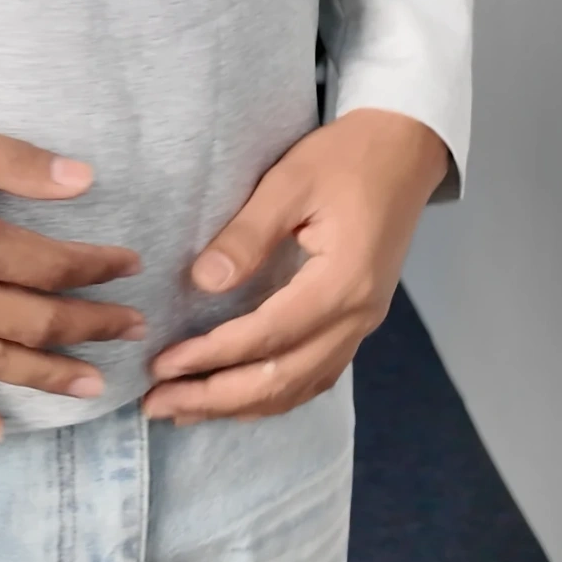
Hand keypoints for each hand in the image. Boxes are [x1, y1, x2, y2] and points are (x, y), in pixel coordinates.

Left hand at [143, 109, 448, 425]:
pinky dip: (274, 395)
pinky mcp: (357, 319)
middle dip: (217, 397)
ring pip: (300, 385)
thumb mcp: (289, 182)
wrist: (404, 149)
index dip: (212, 356)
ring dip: (241, 405)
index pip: (267, 336)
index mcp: (342, 284)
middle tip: (157, 405)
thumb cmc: (345, 158)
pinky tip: (239, 401)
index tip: (162, 366)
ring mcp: (362, 323)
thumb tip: (203, 282)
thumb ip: (247, 234)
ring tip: (185, 412)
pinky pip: (315, 374)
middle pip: (283, 378)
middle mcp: (357, 316)